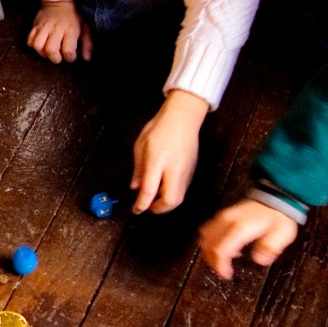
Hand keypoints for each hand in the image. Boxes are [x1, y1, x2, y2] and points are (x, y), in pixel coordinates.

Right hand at [27, 0, 90, 62]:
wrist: (59, 0)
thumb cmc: (75, 16)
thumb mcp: (86, 28)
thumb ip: (88, 44)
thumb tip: (86, 58)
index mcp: (70, 30)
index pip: (68, 50)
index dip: (70, 58)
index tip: (71, 55)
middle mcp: (56, 29)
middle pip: (51, 50)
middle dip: (55, 58)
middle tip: (59, 56)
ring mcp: (44, 27)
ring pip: (38, 45)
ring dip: (42, 53)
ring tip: (48, 52)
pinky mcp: (35, 25)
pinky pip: (30, 39)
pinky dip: (33, 45)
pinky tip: (41, 45)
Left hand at [131, 90, 207, 212]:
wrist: (183, 117)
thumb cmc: (161, 127)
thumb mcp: (141, 146)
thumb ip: (138, 169)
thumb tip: (136, 187)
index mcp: (158, 161)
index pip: (149, 190)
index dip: (141, 204)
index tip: (136, 209)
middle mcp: (174, 169)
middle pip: (171, 201)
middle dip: (158, 209)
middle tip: (148, 206)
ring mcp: (185, 171)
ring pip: (179, 198)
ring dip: (166, 202)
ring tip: (155, 196)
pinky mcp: (192, 171)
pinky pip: (183, 189)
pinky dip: (173, 193)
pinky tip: (165, 186)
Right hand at [197, 197, 299, 279]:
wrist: (275, 199)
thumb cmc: (278, 218)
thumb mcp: (282, 234)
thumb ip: (269, 248)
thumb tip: (259, 260)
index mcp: (241, 227)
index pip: (221, 250)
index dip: (220, 265)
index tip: (226, 274)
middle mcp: (228, 221)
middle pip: (209, 245)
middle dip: (213, 261)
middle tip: (222, 271)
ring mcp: (224, 217)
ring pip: (205, 237)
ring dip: (209, 251)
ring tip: (221, 261)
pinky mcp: (223, 216)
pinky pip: (207, 230)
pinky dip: (210, 241)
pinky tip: (222, 247)